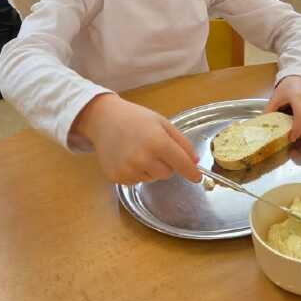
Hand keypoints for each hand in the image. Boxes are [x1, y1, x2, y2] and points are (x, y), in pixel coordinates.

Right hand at [72, 94, 200, 184]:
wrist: (103, 120)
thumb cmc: (135, 119)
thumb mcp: (162, 123)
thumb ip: (181, 142)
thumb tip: (194, 162)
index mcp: (157, 142)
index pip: (181, 164)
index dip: (191, 172)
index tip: (197, 177)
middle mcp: (142, 158)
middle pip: (167, 174)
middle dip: (166, 164)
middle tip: (155, 149)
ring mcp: (128, 169)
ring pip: (152, 178)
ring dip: (151, 169)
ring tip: (138, 151)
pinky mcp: (116, 177)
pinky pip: (136, 181)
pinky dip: (136, 172)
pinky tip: (127, 157)